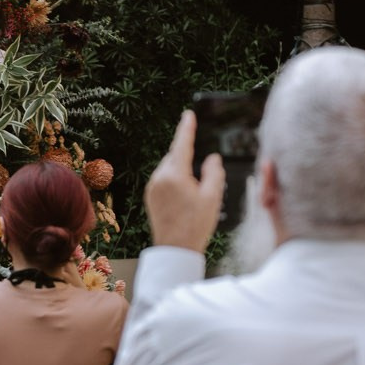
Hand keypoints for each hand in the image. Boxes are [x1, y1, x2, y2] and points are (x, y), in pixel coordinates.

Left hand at [145, 112, 223, 253]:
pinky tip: (185, 195)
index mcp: (174, 175)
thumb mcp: (212, 197)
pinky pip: (163, 179)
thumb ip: (214, 172)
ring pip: (169, 168)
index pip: (182, 144)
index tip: (189, 114)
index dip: (187, 128)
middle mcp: (159, 178)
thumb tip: (212, 158)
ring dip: (181, 170)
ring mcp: (152, 187)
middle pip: (175, 156)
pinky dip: (174, 180)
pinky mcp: (150, 197)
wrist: (175, 250)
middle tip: (202, 175)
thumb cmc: (195, 225)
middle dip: (188, 157)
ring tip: (195, 191)